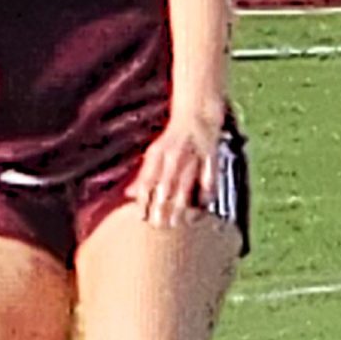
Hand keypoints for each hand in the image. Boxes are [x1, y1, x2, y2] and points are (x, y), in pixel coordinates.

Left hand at [127, 109, 223, 227]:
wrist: (198, 114)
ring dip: (179, 207)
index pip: (146, 181)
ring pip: (185, 187)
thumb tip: (129, 194)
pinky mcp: (211, 158)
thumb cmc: (173, 139)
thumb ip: (143, 175)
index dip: (143, 200)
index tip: (141, 217)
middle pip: (164, 187)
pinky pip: (208, 182)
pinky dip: (204, 198)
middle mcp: (173, 156)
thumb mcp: (154, 153)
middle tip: (158, 225)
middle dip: (160, 208)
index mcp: (157, 154)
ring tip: (176, 223)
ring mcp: (193, 157)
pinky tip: (199, 211)